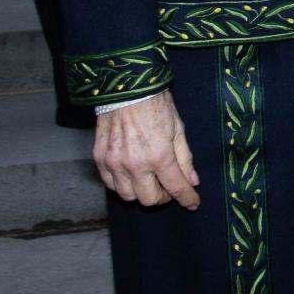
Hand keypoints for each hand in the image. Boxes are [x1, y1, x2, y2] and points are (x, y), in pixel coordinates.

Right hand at [94, 92, 199, 209]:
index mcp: (159, 155)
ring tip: (151, 180)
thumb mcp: (179, 129)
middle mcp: (134, 164)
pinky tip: (132, 174)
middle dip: (164, 197)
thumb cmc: (156, 105)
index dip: (187, 199)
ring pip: (128, 196)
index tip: (193, 203)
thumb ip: (185, 158)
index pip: (176, 188)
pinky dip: (123, 185)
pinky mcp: (99, 160)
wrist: (126, 89)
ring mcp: (114, 163)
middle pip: (149, 199)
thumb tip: (193, 181)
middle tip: (169, 186)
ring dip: (142, 192)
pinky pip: (111, 185)